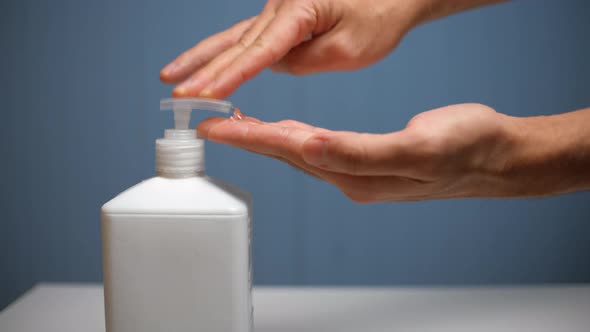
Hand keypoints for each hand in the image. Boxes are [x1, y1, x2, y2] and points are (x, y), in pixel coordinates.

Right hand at [160, 0, 422, 97]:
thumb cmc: (382, 11)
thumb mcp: (351, 48)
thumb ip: (306, 62)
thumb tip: (276, 65)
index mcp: (299, 8)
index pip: (258, 51)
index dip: (229, 76)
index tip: (203, 95)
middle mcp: (282, 4)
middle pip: (238, 43)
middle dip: (205, 70)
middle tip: (176, 93)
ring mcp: (280, 9)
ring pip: (235, 38)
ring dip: (204, 59)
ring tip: (172, 75)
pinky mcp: (284, 17)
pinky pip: (249, 38)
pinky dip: (226, 53)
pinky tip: (204, 64)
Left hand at [198, 103, 524, 201]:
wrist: (496, 157)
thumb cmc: (465, 148)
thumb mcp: (419, 145)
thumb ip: (363, 151)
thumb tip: (312, 146)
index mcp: (358, 173)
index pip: (293, 150)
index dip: (252, 136)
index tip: (215, 126)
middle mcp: (352, 176)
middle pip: (288, 155)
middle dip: (247, 139)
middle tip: (211, 123)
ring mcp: (359, 172)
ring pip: (301, 153)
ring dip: (267, 138)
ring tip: (238, 124)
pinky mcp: (368, 161)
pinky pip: (319, 149)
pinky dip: (294, 137)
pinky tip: (287, 131)